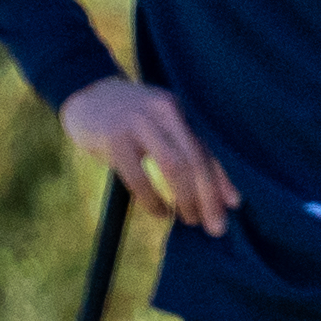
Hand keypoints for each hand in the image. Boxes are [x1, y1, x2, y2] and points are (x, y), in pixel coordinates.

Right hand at [59, 78, 237, 235]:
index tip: (234, 204)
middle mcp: (162, 111)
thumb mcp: (159, 123)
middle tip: (214, 226)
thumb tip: (220, 190)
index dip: (222, 177)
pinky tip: (160, 212)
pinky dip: (153, 201)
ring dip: (186, 198)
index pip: (206, 146)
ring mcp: (137, 123)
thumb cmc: (130, 118)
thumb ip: (185, 148)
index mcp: (176, 108)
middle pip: (194, 158)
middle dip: (208, 196)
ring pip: (173, 166)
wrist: (86, 95)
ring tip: (189, 219)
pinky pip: (139, 178)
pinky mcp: (114, 139)